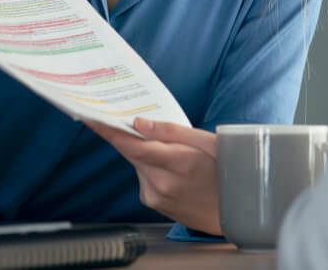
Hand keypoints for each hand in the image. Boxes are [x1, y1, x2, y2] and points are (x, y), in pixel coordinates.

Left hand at [86, 118, 220, 234]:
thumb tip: (140, 123)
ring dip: (144, 151)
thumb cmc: (227, 171)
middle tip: (125, 116)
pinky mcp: (155, 203)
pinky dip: (150, 166)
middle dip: (128, 134)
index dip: (110, 131)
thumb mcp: (208, 142)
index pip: (134, 145)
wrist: (236, 210)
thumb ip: (172, 132)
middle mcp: (163, 183)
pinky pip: (144, 177)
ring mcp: (157, 197)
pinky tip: (171, 167)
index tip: (91, 118)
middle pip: (132, 152)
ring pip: (138, 164)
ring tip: (172, 150)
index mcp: (179, 163)